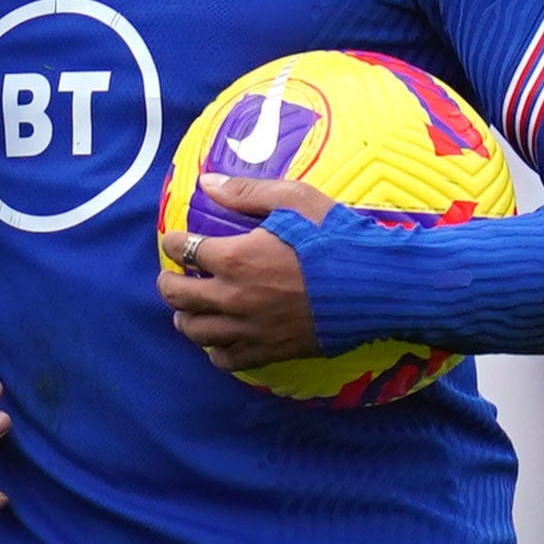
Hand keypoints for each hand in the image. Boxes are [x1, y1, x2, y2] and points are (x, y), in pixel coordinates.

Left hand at [156, 176, 333, 370]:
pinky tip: (220, 339)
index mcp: (235, 257)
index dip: (173, 243)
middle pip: (178, 296)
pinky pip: (226, 360)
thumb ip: (247, 192)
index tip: (174, 240)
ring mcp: (250, 329)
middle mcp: (234, 297)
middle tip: (172, 277)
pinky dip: (215, 350)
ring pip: (196, 331)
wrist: (375, 286)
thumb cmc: (337, 237)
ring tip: (189, 310)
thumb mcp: (295, 199)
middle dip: (168, 284)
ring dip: (185, 318)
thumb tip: (208, 183)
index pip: (183, 250)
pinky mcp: (270, 351)